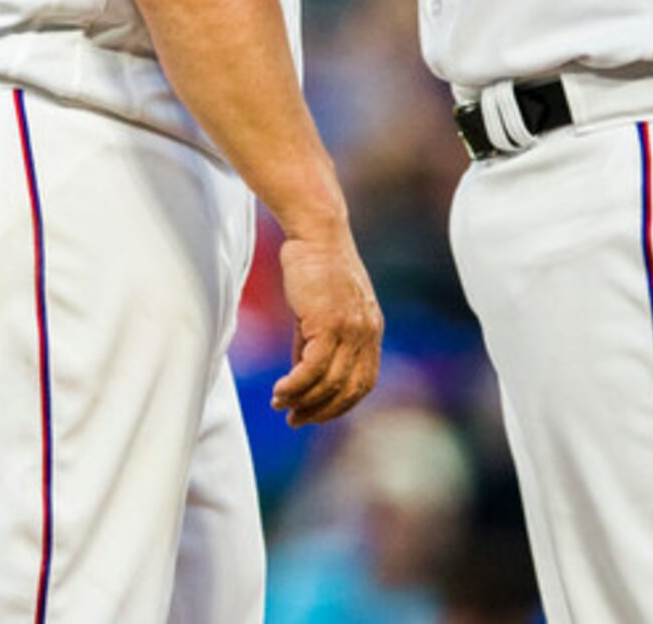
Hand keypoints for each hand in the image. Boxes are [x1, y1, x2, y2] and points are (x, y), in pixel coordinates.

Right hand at [271, 229, 383, 424]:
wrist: (316, 232)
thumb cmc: (315, 265)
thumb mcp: (322, 308)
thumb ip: (316, 340)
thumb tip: (302, 373)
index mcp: (371, 330)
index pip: (363, 382)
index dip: (340, 404)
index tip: (316, 412)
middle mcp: (367, 334)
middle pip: (350, 389)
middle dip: (323, 411)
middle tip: (297, 419)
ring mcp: (350, 329)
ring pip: (330, 382)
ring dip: (304, 401)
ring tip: (281, 405)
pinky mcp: (329, 323)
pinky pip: (313, 368)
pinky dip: (296, 386)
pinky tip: (280, 391)